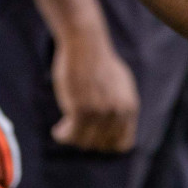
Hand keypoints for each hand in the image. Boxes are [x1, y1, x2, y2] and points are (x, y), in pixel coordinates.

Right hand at [50, 33, 138, 152]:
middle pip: (101, 145)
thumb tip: (116, 123)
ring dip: (72, 138)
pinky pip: (71, 134)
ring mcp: (101, 113)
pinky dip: (62, 135)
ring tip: (63, 130)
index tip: (93, 137)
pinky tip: (57, 131)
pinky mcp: (82, 110)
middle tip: (73, 131)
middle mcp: (118, 113)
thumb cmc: (98, 60)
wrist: (85, 43)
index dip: (107, 144)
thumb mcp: (119, 83)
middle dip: (86, 140)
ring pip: (84, 141)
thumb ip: (120, 105)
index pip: (123, 144)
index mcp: (130, 108)